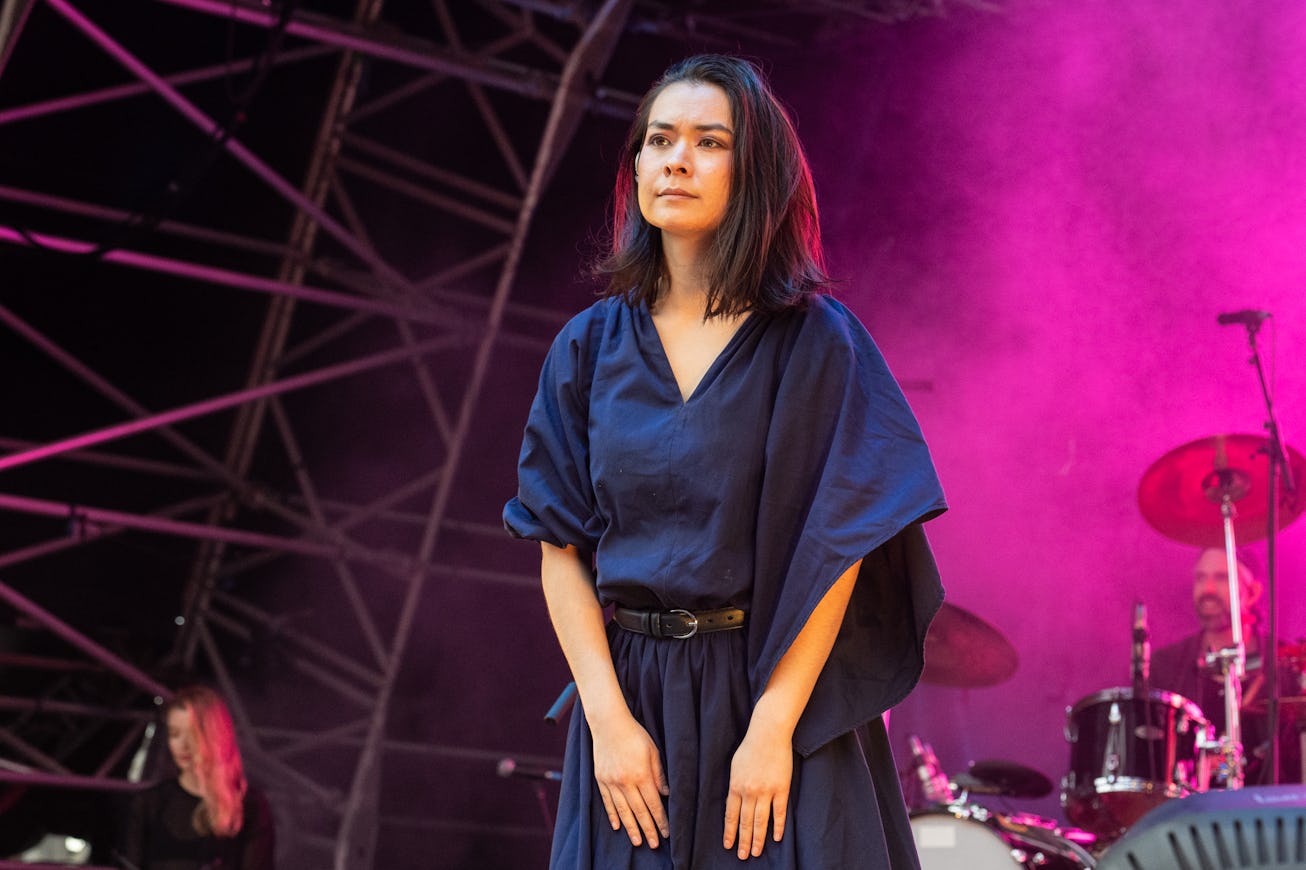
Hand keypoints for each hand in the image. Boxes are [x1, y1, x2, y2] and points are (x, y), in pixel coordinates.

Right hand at [590, 711, 669, 847]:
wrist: (609, 724)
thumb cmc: (635, 734)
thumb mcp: (653, 752)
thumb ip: (659, 774)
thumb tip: (665, 794)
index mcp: (641, 775)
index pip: (653, 804)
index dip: (660, 820)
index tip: (666, 832)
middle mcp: (625, 782)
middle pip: (639, 811)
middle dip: (648, 829)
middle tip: (654, 844)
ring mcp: (611, 782)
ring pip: (623, 811)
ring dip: (631, 828)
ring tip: (637, 841)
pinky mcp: (601, 779)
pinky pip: (607, 802)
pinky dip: (613, 816)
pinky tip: (617, 826)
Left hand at [723, 725, 792, 859]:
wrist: (768, 733)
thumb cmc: (750, 747)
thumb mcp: (735, 766)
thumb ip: (735, 785)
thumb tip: (733, 803)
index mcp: (735, 785)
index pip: (731, 815)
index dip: (730, 832)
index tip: (728, 845)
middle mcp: (749, 791)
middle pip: (746, 822)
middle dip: (743, 841)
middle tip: (742, 856)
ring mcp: (766, 791)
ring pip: (761, 821)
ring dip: (758, 839)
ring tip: (756, 852)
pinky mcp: (781, 788)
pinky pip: (779, 812)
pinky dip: (778, 826)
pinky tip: (776, 838)